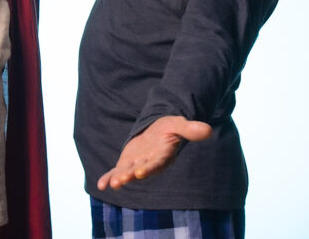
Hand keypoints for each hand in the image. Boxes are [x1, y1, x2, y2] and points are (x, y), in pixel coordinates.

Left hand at [97, 116, 211, 190]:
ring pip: (127, 172)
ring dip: (119, 178)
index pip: (156, 163)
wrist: (160, 130)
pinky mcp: (127, 163)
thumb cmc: (171, 128)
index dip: (148, 168)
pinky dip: (109, 177)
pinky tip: (100, 185)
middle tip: (121, 181)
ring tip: (111, 185)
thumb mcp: (179, 124)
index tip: (139, 172)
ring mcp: (137, 164)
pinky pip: (117, 171)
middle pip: (140, 170)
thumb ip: (191, 129)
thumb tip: (208, 130)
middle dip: (130, 175)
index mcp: (163, 155)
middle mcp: (149, 162)